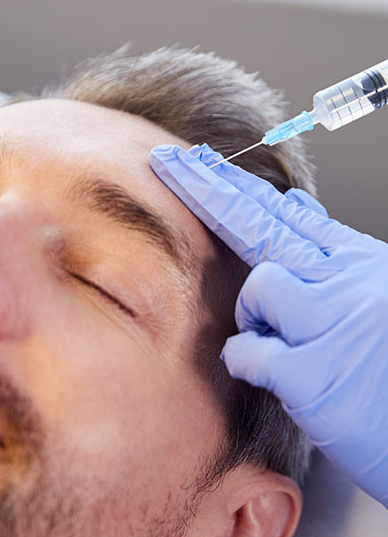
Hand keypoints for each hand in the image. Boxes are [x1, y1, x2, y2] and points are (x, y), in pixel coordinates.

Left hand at [150, 142, 387, 506]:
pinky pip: (249, 352)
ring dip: (255, 314)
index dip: (237, 185)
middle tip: (169, 162)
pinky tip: (278, 376)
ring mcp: (331, 323)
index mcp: (355, 262)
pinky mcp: (315, 375)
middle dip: (207, 189)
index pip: (284, 213)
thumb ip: (328, 252)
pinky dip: (250, 361)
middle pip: (259, 224)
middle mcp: (344, 281)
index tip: (200, 160)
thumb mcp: (372, 290)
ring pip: (258, 286)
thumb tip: (292, 204)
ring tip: (286, 343)